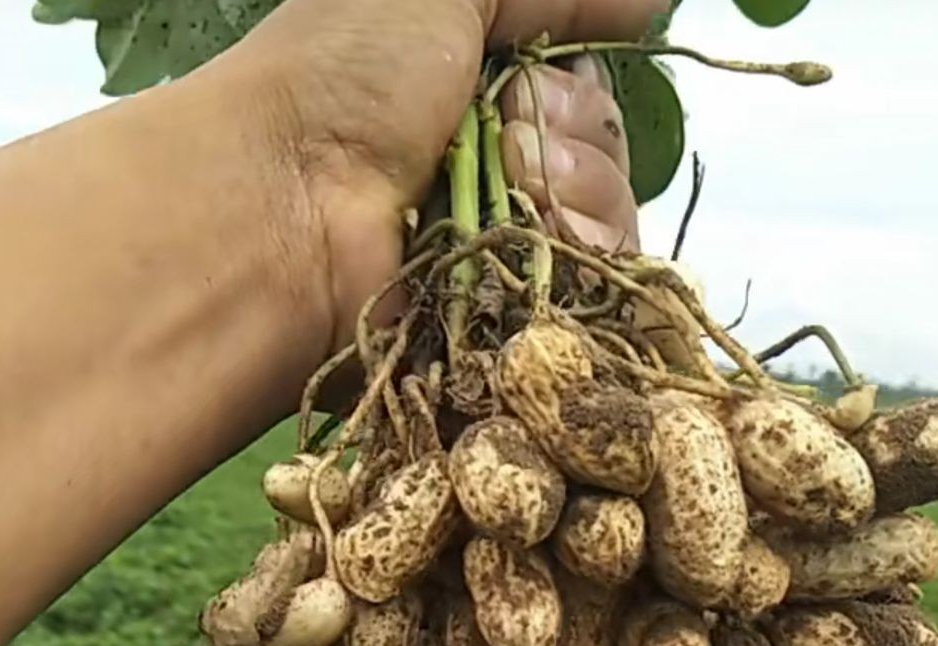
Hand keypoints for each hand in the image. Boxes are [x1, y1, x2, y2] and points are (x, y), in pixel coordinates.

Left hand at [201, 0, 665, 344]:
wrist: (287, 211)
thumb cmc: (347, 79)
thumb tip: (650, 1)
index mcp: (474, 97)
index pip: (581, 97)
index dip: (582, 88)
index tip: (547, 80)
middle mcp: (490, 176)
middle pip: (602, 159)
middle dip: (580, 136)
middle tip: (521, 135)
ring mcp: (496, 254)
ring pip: (607, 223)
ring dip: (583, 191)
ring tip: (522, 183)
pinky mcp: (502, 321)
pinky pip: (592, 290)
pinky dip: (582, 254)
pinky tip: (544, 238)